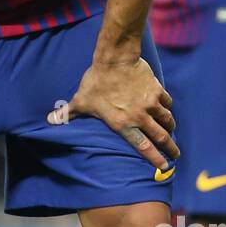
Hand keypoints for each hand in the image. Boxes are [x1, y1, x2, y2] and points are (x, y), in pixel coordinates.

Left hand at [46, 56, 177, 170]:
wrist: (115, 59)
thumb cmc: (96, 82)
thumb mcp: (80, 100)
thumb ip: (67, 114)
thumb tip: (50, 121)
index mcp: (122, 124)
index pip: (142, 147)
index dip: (155, 159)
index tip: (164, 168)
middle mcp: (139, 117)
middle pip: (161, 138)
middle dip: (170, 149)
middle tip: (176, 156)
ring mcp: (151, 104)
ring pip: (167, 121)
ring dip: (170, 128)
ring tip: (171, 132)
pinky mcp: (157, 90)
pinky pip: (167, 102)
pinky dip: (167, 107)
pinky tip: (166, 108)